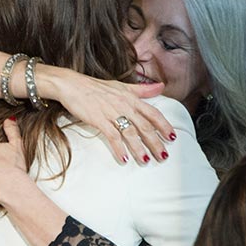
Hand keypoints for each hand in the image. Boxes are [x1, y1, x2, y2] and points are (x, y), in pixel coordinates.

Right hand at [49, 69, 176, 164]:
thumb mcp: (122, 86)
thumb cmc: (97, 87)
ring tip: (146, 161)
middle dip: (155, 142)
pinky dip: (119, 148)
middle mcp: (124, 105)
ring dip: (139, 148)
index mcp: (131, 98)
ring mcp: (111, 112)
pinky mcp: (98, 119)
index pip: (153, 113)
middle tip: (163, 156)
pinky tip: (124, 159)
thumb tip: (161, 86)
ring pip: (130, 133)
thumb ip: (142, 90)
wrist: (72, 85)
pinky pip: (112, 136)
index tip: (172, 137)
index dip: (164, 125)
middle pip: (144, 126)